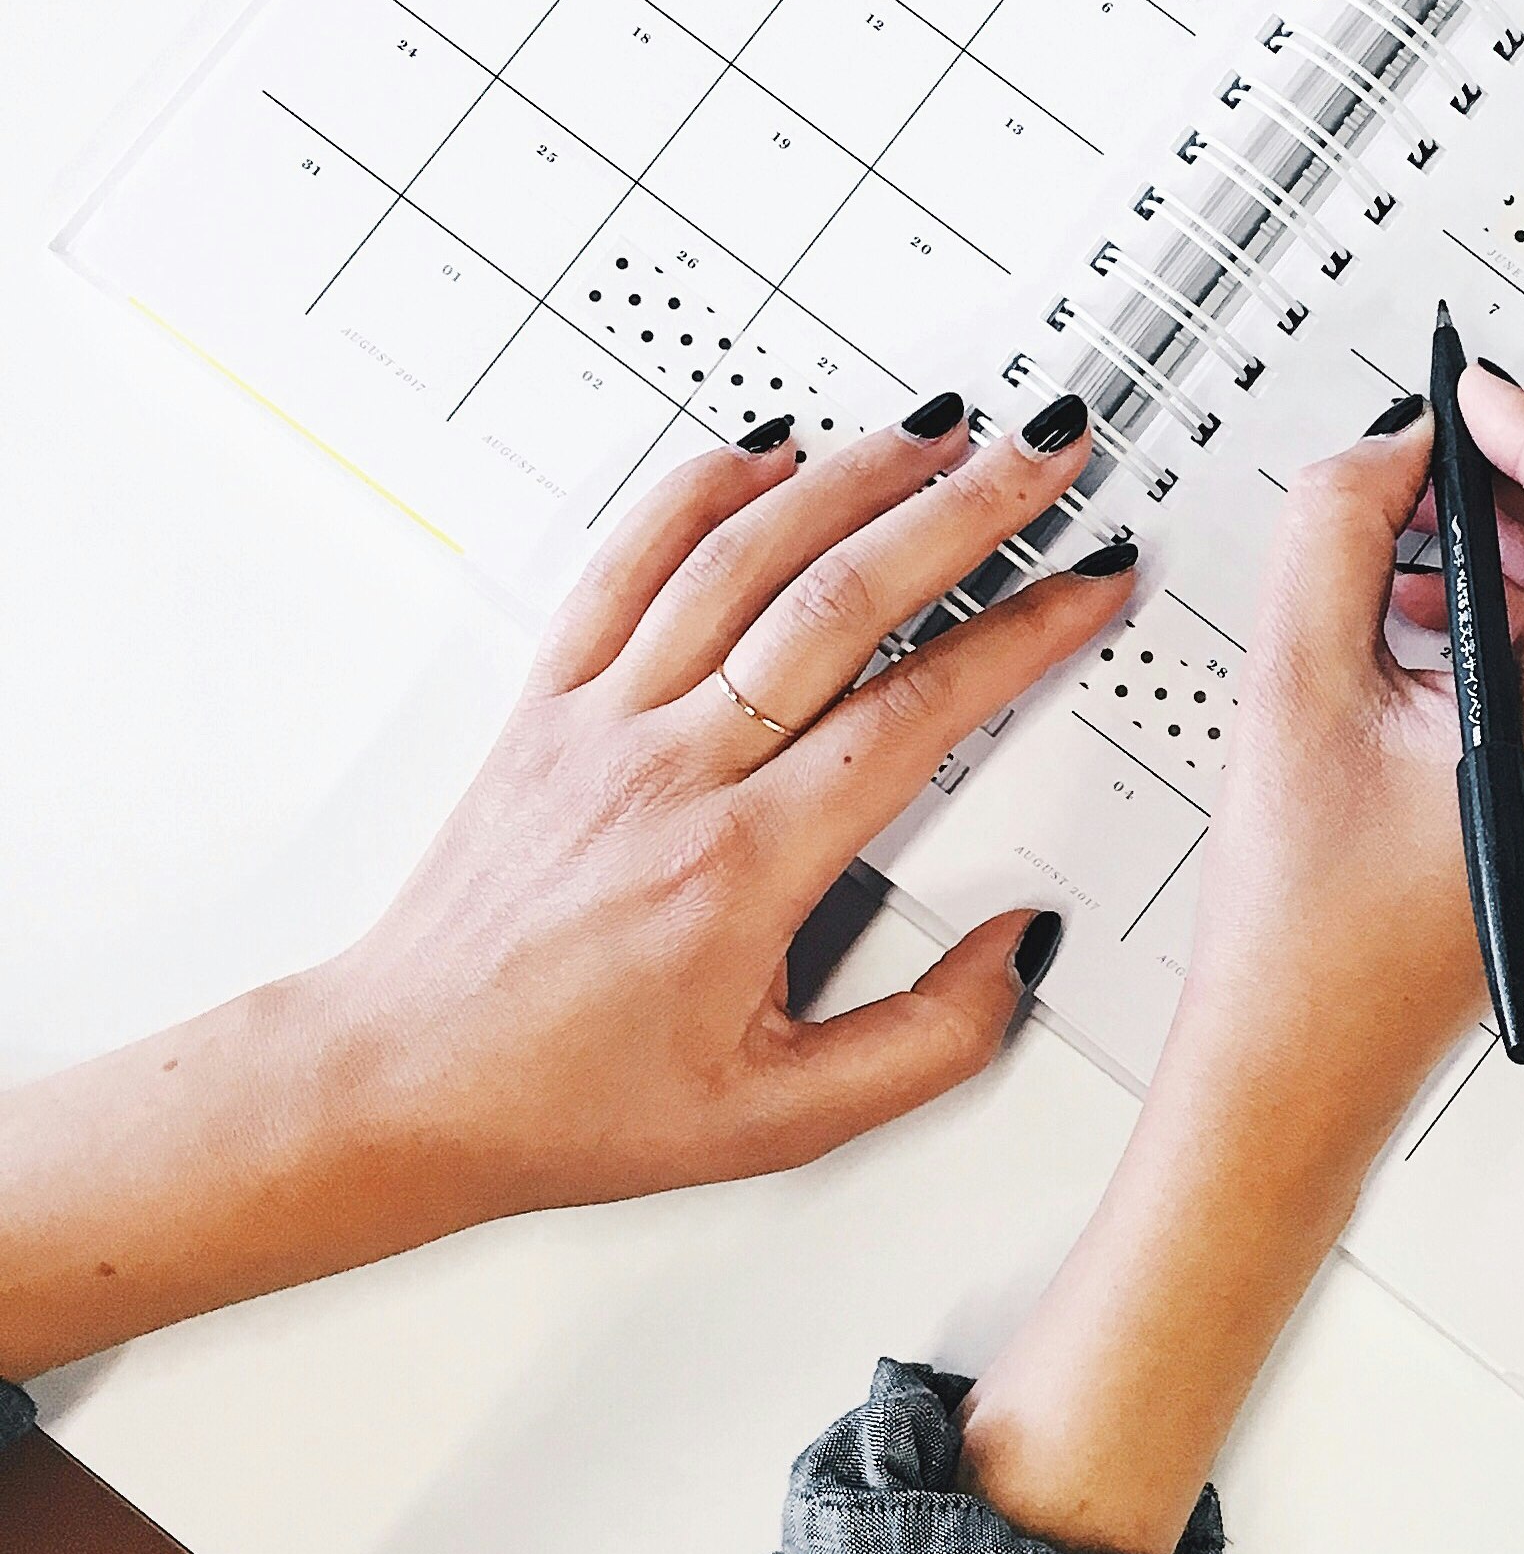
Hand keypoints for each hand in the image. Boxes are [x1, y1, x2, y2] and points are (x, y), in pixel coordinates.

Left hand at [0, 402, 1128, 1380]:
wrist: (406, 1082)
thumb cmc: (576, 1102)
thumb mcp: (785, 1123)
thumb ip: (930, 1041)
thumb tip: (1018, 948)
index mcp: (741, 870)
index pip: (913, 712)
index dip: (1019, 636)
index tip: (1087, 586)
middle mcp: (669, 771)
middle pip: (837, 599)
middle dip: (961, 510)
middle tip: (1042, 457)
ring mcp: (599, 722)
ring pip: (738, 556)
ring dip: (851, 476)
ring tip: (940, 430)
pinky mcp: (547, 703)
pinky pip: (626, 561)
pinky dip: (701, 486)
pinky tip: (767, 449)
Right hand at [960, 373, 1523, 1553]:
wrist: (1306, 1061)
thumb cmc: (1302, 929)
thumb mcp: (1294, 687)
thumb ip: (1341, 526)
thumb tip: (1394, 447)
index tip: (1464, 406)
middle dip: (1521, 488)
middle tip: (1417, 472)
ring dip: (1510, 552)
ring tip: (1398, 562)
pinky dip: (1514, 619)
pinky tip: (1422, 629)